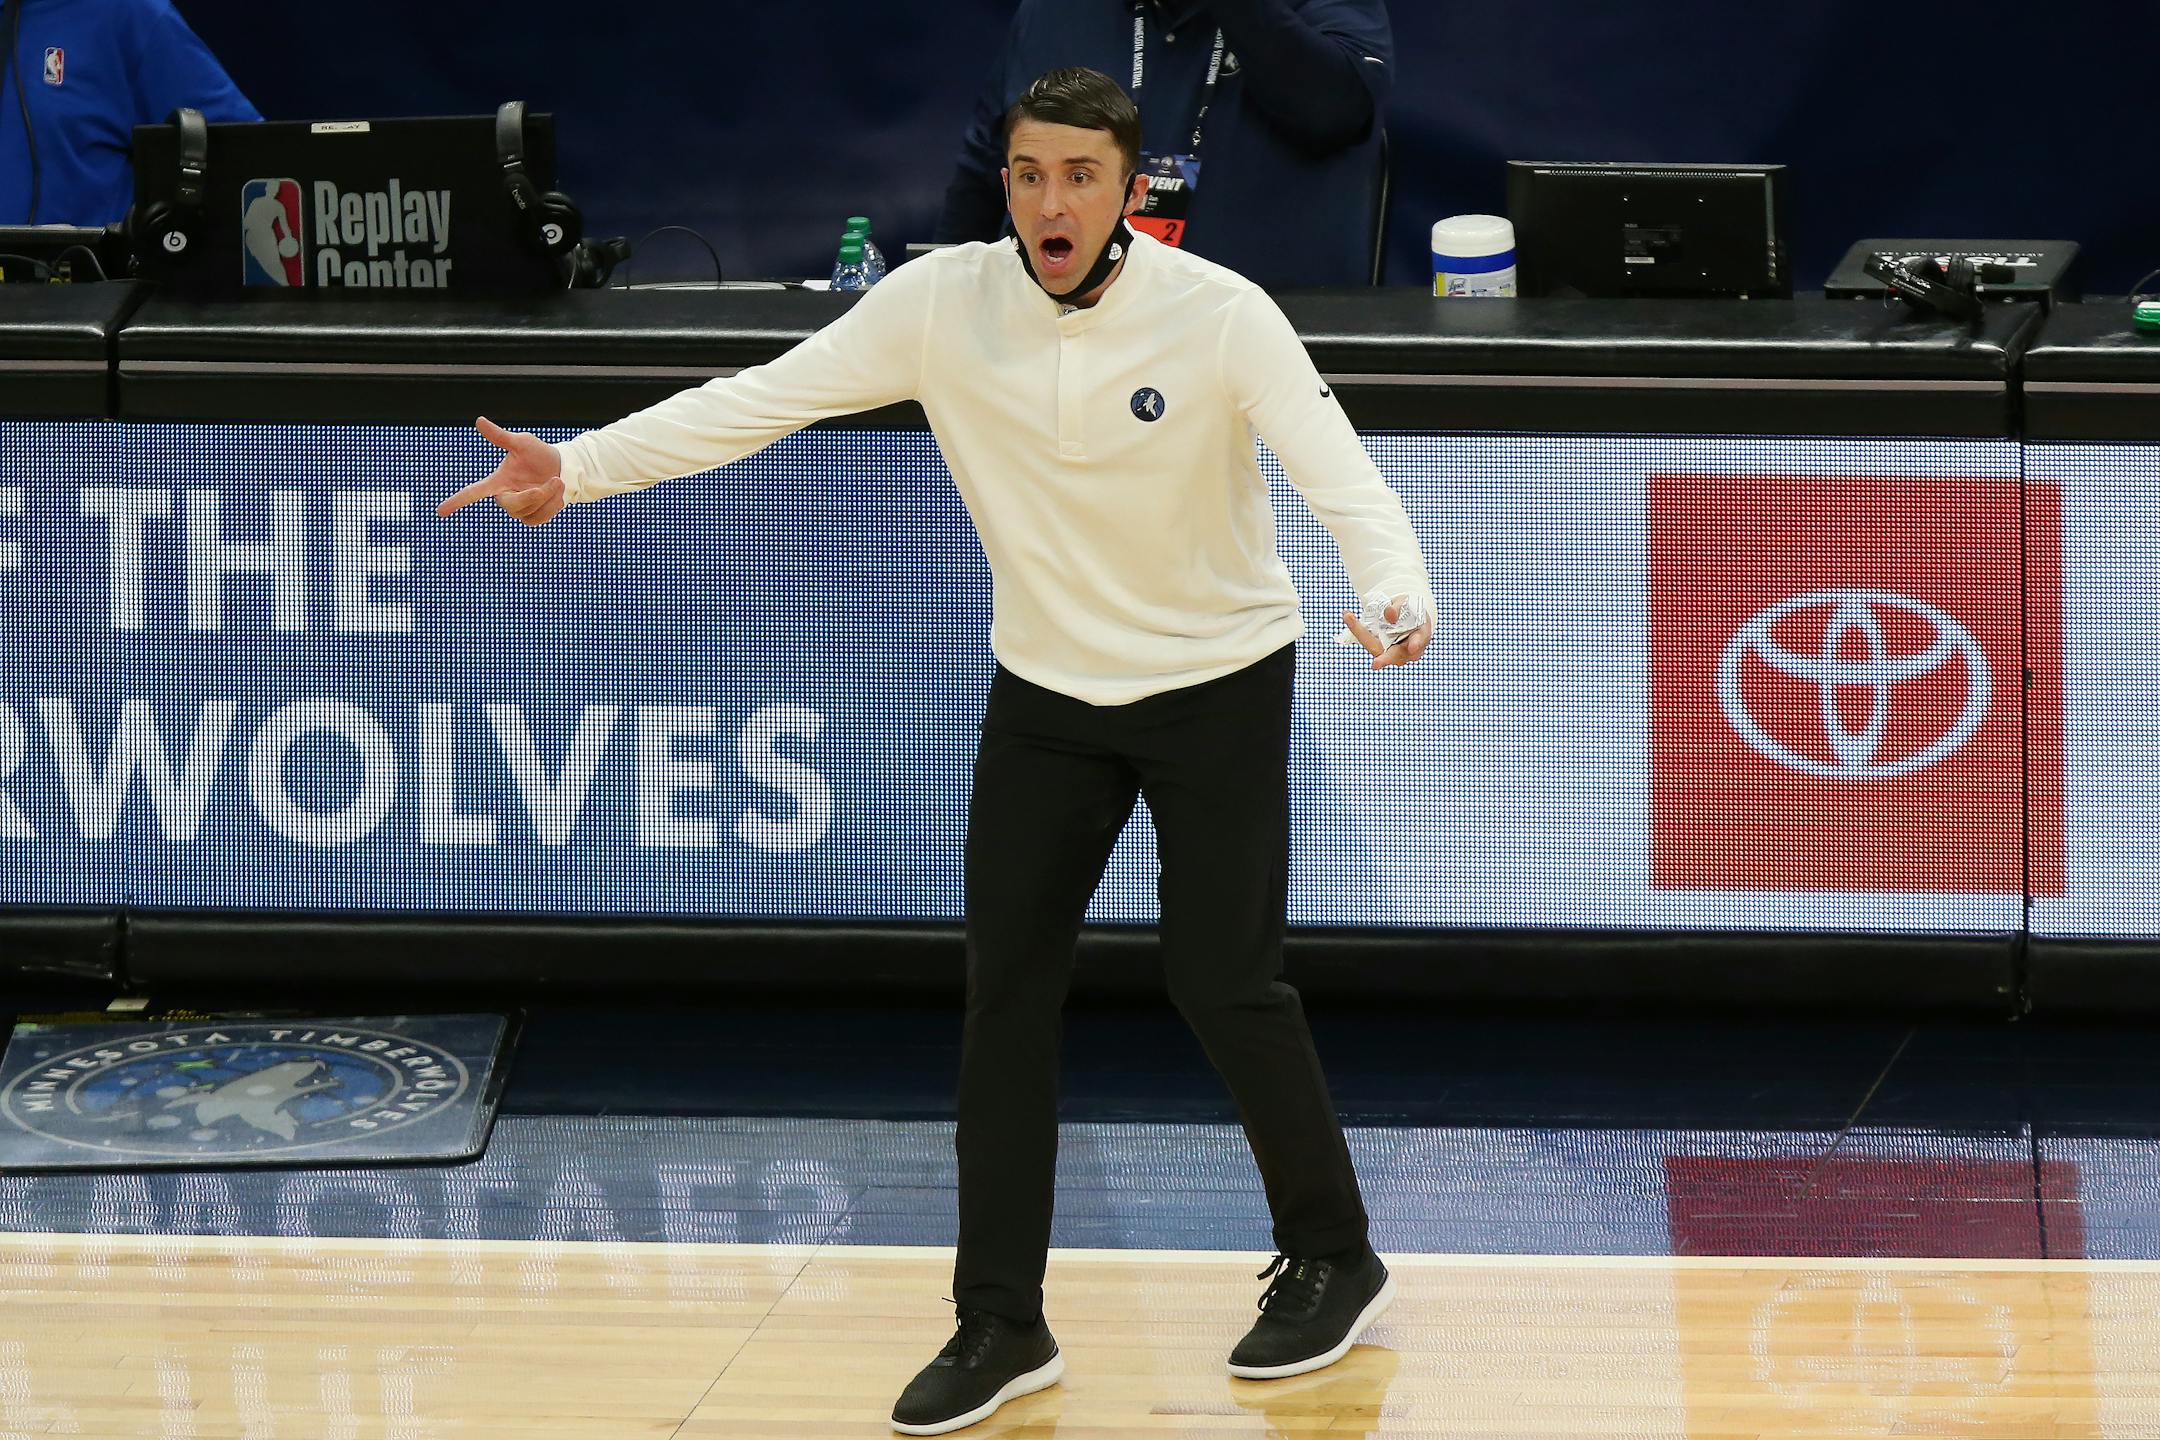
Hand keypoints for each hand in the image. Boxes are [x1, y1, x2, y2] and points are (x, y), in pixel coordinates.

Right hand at [437, 416, 565, 525]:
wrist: (562, 468)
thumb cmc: (538, 454)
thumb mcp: (521, 443)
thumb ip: (500, 437)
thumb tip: (479, 421)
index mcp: (498, 480)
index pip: (474, 492)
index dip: (457, 501)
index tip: (440, 512)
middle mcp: (505, 497)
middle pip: (511, 505)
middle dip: (534, 495)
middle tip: (554, 480)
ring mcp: (519, 510)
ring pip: (530, 512)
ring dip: (549, 496)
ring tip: (556, 480)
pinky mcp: (532, 518)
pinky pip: (541, 518)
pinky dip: (554, 505)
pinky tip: (556, 493)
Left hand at [1340, 595, 1431, 671]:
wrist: (1404, 616)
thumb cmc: (1410, 610)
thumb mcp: (1407, 603)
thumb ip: (1399, 607)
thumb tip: (1389, 615)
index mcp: (1420, 637)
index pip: (1417, 641)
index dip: (1415, 644)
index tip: (1412, 647)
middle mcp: (1406, 651)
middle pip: (1392, 656)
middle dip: (1383, 660)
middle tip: (1376, 665)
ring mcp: (1391, 654)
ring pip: (1375, 648)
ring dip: (1360, 632)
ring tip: (1348, 616)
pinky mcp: (1378, 648)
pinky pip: (1367, 640)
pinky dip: (1356, 628)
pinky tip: (1347, 614)